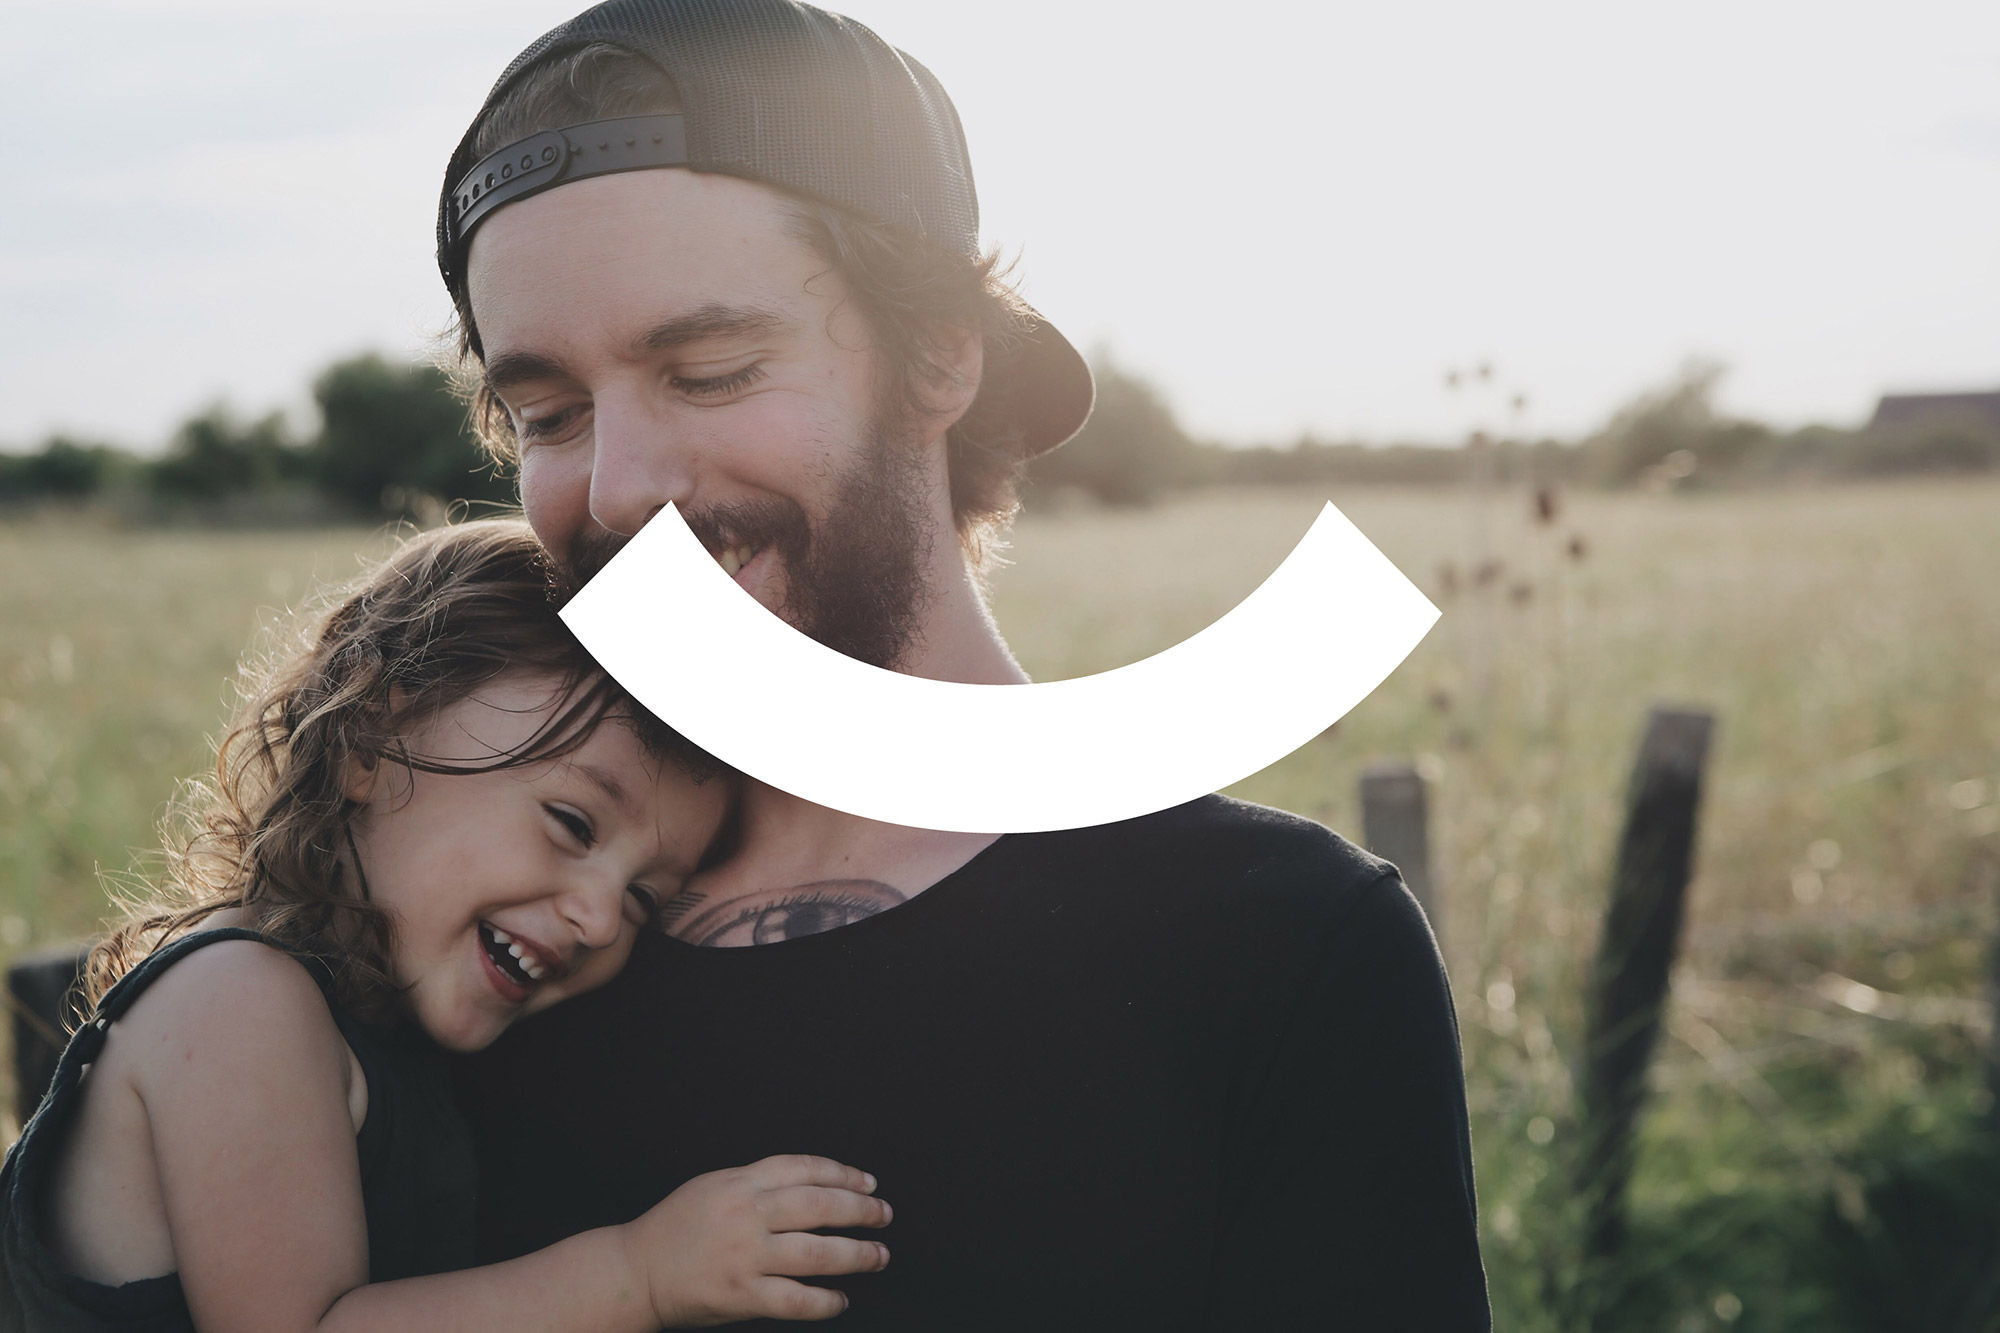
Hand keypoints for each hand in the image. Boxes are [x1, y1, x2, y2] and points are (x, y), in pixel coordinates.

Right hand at [621, 1154, 891, 1325]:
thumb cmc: (674, 1229)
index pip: (806, 1169)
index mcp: (741, 1182)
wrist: (635, 1272)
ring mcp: (745, 1256)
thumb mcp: (714, 1186)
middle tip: (884, 1216)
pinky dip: (825, 1301)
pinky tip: (840, 1299)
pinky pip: (796, 1299)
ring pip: (817, 1252)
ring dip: (857, 1255)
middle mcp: (746, 1213)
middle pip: (820, 1205)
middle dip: (861, 1210)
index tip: (868, 1183)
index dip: (844, 1174)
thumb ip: (758, 1182)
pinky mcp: (741, 1294)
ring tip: (878, 1256)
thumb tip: (812, 1183)